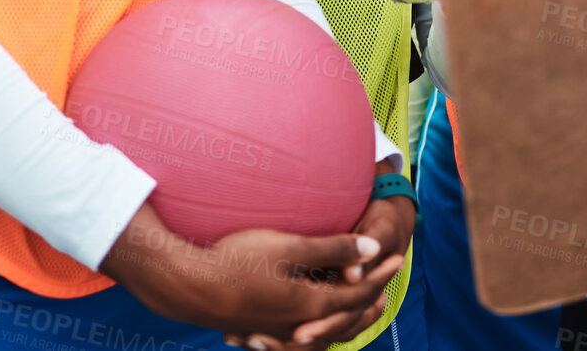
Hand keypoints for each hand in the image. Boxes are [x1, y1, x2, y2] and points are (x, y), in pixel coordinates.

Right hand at [101, 203, 401, 345]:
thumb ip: (333, 249)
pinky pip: (296, 338)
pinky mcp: (256, 331)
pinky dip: (312, 330)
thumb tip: (373, 248)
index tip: (398, 257)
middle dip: (367, 302)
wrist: (188, 286)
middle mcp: (296, 324)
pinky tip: (305, 322)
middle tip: (386, 289)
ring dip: (342, 319)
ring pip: (320, 333)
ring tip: (354, 307)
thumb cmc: (237, 260)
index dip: (380, 275)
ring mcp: (275, 332)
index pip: (357, 292)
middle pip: (343, 318)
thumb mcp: (289, 247)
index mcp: (310, 304)